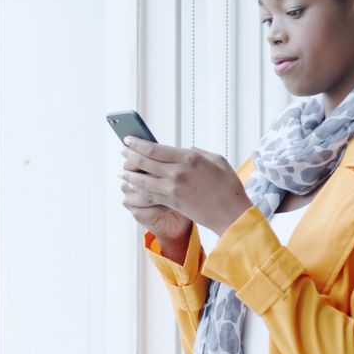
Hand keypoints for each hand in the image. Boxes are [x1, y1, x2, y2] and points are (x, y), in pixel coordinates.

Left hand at [119, 136, 252, 236]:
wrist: (232, 214)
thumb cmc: (228, 186)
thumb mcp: (216, 160)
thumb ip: (197, 152)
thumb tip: (182, 149)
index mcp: (189, 158)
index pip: (155, 148)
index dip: (138, 144)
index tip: (129, 140)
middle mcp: (178, 172)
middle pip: (145, 161)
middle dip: (130, 155)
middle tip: (122, 150)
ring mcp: (173, 189)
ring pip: (143, 179)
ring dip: (129, 174)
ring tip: (121, 169)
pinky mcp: (172, 203)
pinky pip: (149, 194)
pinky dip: (137, 189)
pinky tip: (131, 185)